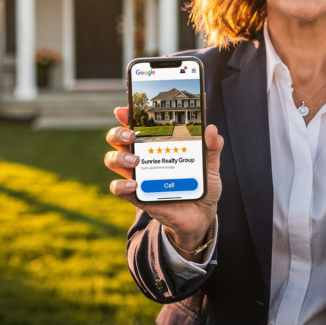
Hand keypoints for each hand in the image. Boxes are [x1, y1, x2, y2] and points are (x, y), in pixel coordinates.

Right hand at [104, 107, 222, 259]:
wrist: (202, 215)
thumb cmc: (202, 184)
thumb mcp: (210, 165)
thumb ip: (212, 147)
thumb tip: (211, 129)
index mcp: (157, 144)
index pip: (136, 125)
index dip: (127, 115)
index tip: (124, 109)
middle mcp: (143, 157)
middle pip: (117, 139)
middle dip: (118, 133)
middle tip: (130, 135)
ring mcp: (138, 176)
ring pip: (113, 160)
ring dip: (119, 157)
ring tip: (135, 160)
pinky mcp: (137, 196)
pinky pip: (119, 189)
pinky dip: (121, 186)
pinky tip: (134, 185)